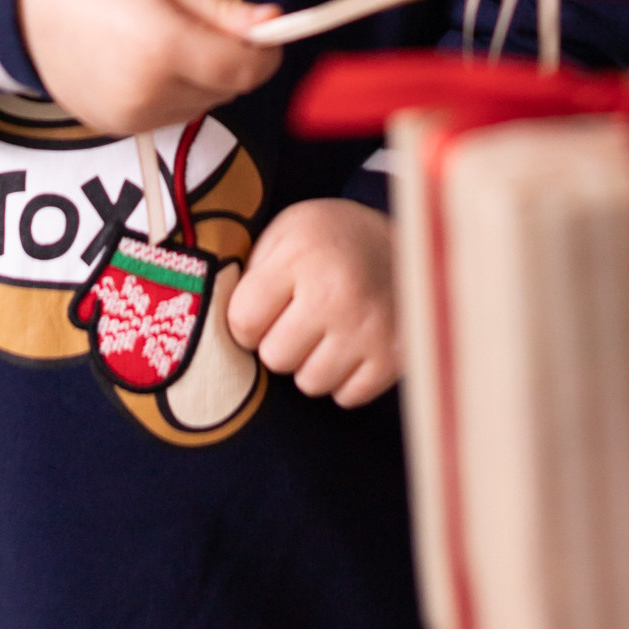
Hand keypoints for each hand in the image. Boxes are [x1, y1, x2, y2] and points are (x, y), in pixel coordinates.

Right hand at [17, 0, 281, 134]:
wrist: (25, 9)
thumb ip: (222, 11)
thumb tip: (274, 24)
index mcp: (164, 47)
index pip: (244, 70)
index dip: (266, 53)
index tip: (268, 32)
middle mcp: (149, 93)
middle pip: (226, 89)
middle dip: (232, 61)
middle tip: (206, 24)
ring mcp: (131, 118)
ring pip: (202, 105)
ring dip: (204, 79)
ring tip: (167, 40)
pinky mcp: (117, 129)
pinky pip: (171, 115)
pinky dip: (175, 93)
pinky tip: (146, 62)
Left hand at [226, 196, 397, 406]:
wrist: (413, 242)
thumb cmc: (334, 240)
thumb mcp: (288, 232)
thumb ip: (251, 271)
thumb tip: (214, 323)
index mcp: (302, 255)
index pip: (242, 322)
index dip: (247, 321)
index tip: (264, 309)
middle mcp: (337, 294)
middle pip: (274, 357)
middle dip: (280, 342)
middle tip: (300, 318)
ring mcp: (369, 329)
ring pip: (310, 382)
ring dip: (312, 363)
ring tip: (328, 331)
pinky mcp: (395, 357)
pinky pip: (347, 396)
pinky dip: (345, 378)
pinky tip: (353, 345)